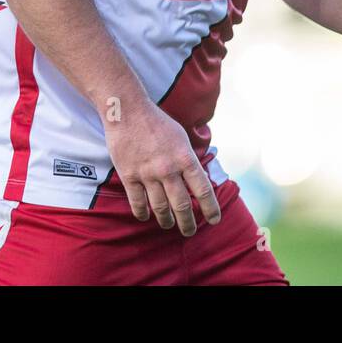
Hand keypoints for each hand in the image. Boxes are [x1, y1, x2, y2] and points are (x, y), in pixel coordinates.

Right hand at [104, 97, 220, 235]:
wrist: (127, 111)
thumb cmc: (157, 122)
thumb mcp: (181, 138)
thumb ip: (189, 160)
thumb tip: (199, 181)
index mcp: (185, 158)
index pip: (203, 190)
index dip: (211, 208)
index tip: (214, 220)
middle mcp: (168, 169)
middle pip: (182, 205)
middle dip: (188, 223)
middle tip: (190, 232)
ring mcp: (147, 174)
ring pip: (160, 207)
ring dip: (166, 221)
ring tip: (169, 225)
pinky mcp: (129, 176)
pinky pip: (137, 202)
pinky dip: (143, 213)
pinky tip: (146, 216)